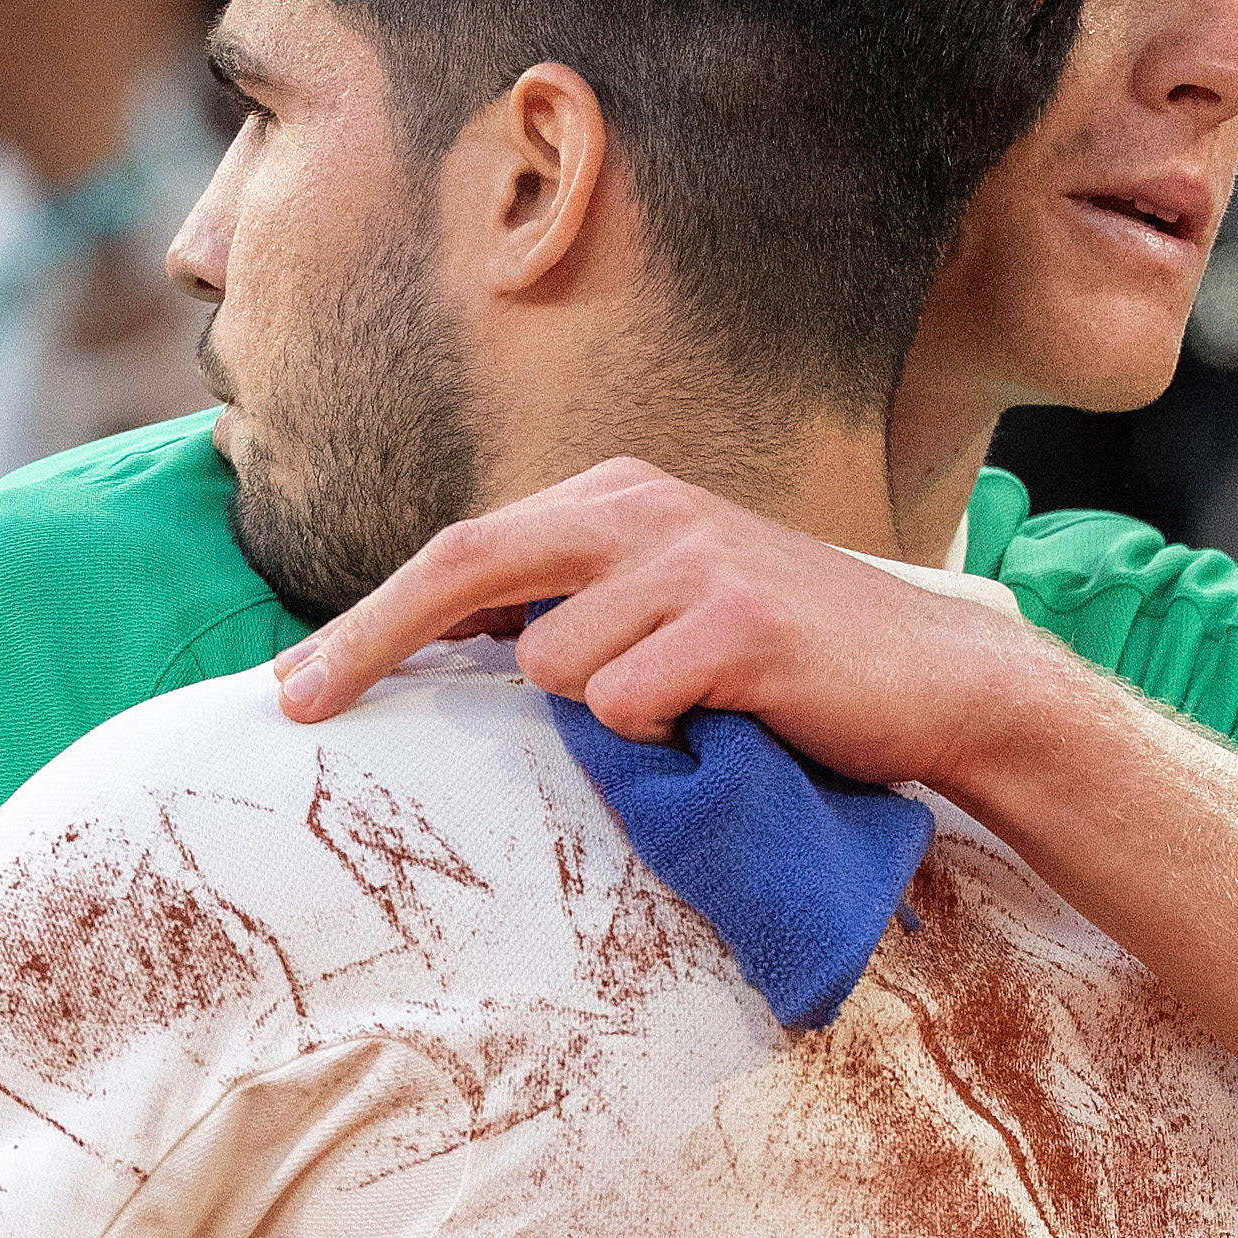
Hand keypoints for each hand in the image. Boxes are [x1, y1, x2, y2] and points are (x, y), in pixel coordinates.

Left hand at [273, 455, 1050, 780]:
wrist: (944, 683)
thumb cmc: (793, 666)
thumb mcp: (672, 607)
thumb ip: (575, 609)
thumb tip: (454, 656)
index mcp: (621, 497)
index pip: (462, 548)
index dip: (368, 617)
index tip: (293, 686)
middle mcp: (648, 509)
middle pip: (465, 566)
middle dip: (371, 641)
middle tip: (300, 705)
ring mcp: (693, 559)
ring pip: (551, 668)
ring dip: (596, 718)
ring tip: (683, 719)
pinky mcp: (737, 623)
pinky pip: (626, 707)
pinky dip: (656, 741)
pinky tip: (723, 726)